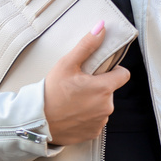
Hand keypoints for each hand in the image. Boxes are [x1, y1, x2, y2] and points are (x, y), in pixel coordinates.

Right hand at [42, 20, 129, 145]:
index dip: (113, 70)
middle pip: (110, 90)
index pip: (123, 75)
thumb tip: (101, 28)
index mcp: (103, 88)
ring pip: (103, 105)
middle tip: (79, 85)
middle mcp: (106, 107)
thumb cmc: (51, 92)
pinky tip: (73, 112)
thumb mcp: (67, 64)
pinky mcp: (93, 133)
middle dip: (99, 86)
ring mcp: (100, 122)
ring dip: (93, 102)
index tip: (99, 71)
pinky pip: (96, 120)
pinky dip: (87, 116)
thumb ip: (87, 45)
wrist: (37, 122)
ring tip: (74, 100)